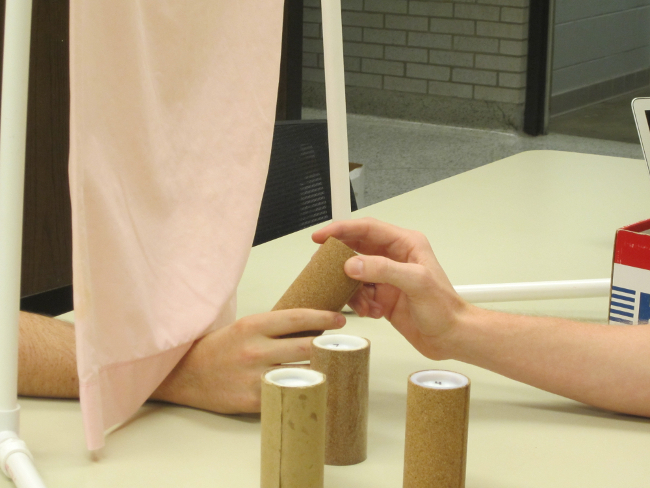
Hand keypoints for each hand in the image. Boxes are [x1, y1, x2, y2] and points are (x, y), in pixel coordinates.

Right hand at [152, 309, 343, 412]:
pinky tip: (313, 388)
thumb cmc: (218, 347)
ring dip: (321, 370)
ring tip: (334, 367)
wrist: (185, 374)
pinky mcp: (252, 400)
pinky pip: (287, 394)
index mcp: (253, 325)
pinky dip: (303, 390)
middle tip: (343, 345)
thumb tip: (310, 327)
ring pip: (301, 372)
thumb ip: (273, 328)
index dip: (324, 318)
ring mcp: (255, 376)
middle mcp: (256, 349)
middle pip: (307, 347)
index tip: (340, 320)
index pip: (298, 318)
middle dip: (330, 346)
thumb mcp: (244, 327)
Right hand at [312, 217, 471, 359]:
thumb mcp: (416, 283)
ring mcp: (387, 277)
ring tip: (360, 301)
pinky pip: (359, 293)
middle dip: (340, 260)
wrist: (451, 337)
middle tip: (324, 268)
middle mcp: (394, 257)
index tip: (322, 236)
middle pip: (357, 249)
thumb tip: (354, 264)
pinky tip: (372, 311)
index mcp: (406, 244)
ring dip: (352, 288)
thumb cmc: (445, 308)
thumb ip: (384, 270)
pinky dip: (359, 303)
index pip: (368, 229)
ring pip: (355, 273)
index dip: (342, 229)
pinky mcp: (382, 295)